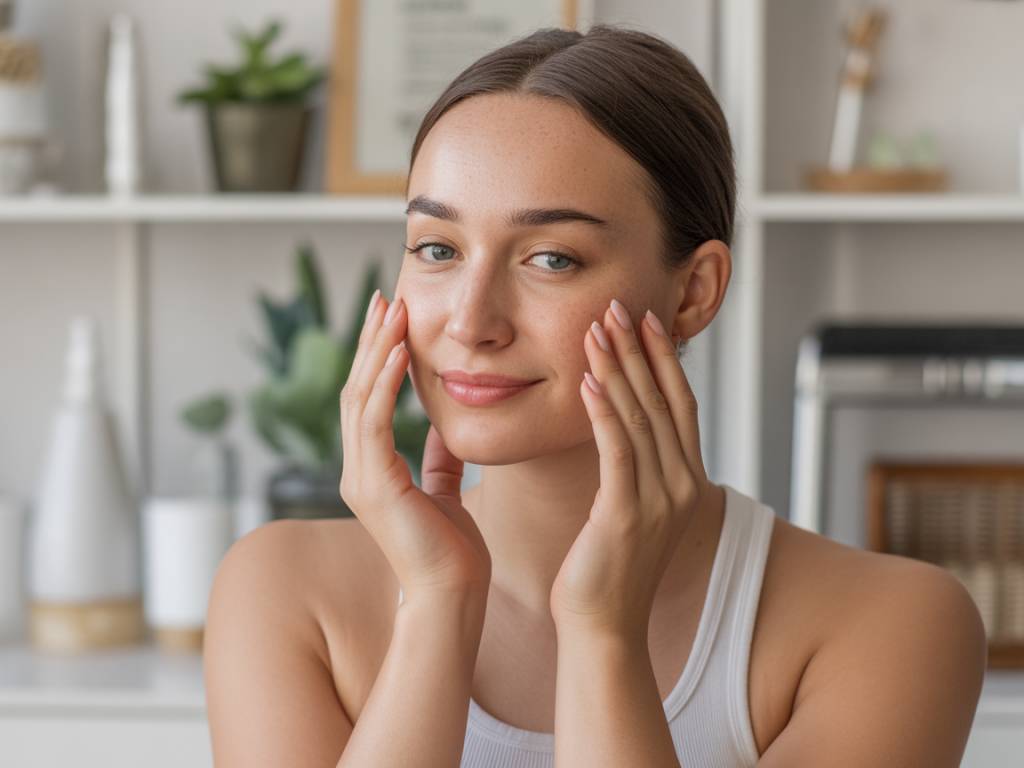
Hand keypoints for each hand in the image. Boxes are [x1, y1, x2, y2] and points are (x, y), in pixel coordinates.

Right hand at [339, 291, 490, 600]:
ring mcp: (359, 478)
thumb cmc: (453, 551)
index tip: (393, 317)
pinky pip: (375, 422)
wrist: (453, 596)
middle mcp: (357, 470)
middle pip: (358, 389)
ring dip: (376, 351)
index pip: (369, 399)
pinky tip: (399, 351)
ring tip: (392, 310)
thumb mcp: (444, 491)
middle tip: (385, 297)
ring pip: (361, 398)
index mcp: (372, 470)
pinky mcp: (374, 485)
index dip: (378, 356)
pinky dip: (386, 383)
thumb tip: (443, 430)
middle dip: (371, 341)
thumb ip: (438, 459)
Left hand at [549, 298, 710, 639]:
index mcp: (685, 481)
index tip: (647, 320)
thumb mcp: (632, 511)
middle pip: (662, 401)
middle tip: (620, 305)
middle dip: (640, 350)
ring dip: (618, 368)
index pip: (680, 405)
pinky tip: (587, 379)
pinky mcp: (625, 514)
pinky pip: (616, 450)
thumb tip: (625, 431)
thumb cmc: (609, 570)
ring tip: (599, 328)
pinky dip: (603, 411)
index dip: (665, 360)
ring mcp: (658, 500)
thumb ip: (637, 470)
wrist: (605, 628)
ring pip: (639, 417)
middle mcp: (681, 485)